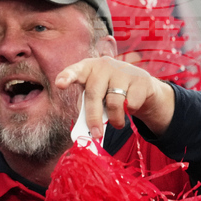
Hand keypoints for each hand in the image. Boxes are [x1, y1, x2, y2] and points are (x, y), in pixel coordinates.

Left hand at [55, 55, 175, 138]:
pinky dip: (130, 112)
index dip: (67, 77)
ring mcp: (123, 70)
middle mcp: (104, 65)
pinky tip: (131, 106)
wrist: (141, 87)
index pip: (74, 71)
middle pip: (94, 94)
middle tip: (95, 135)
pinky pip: (132, 104)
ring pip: (115, 102)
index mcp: (87, 68)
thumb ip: (86, 108)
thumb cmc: (109, 93)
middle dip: (93, 118)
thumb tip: (83, 131)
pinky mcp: (141, 78)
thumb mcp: (95, 96)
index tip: (59, 84)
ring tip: (117, 122)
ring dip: (115, 119)